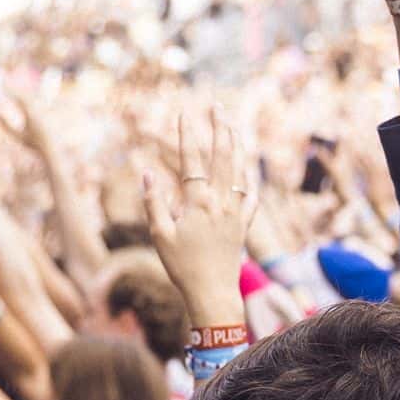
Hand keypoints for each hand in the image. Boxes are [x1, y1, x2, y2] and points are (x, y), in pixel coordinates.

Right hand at [138, 94, 252, 334]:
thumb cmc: (182, 267)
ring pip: (240, 170)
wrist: (212, 293)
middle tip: (216, 106)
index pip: (191, 160)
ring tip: (233, 126)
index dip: (187, 134)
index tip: (183, 112)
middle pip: (222, 156)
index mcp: (198, 202)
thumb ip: (154, 202)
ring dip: (237, 145)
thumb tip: (147, 172)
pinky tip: (250, 168)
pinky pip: (252, 195)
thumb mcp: (160, 235)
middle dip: (219, 128)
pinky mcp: (244, 225)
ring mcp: (236, 212)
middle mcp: (221, 202)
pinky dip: (251, 178)